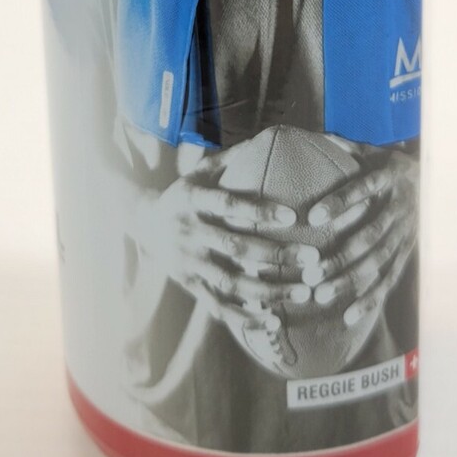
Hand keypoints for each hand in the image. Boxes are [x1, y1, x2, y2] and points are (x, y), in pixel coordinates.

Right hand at [142, 142, 318, 338]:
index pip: (228, 205)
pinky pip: (218, 305)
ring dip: (268, 290)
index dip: (259, 212)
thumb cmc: (185, 192)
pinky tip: (275, 320)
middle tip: (313, 258)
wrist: (143, 223)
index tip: (294, 216)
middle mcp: (188, 233)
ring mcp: (188, 263)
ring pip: (230, 282)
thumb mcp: (200, 171)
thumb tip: (272, 136)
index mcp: (191, 200)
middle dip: (276, 255)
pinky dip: (245, 316)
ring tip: (303, 292)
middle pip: (235, 248)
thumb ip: (232, 158)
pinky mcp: (189, 285)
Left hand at [305, 144, 418, 329]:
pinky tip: (348, 317)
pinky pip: (389, 280)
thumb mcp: (373, 151)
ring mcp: (406, 234)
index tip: (312, 216)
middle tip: (310, 272)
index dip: (340, 202)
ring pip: (378, 263)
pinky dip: (370, 300)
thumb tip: (317, 136)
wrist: (432, 179)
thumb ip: (346, 147)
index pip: (364, 188)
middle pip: (370, 236)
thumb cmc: (388, 165)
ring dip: (350, 281)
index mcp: (390, 176)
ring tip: (320, 295)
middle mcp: (400, 207)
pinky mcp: (407, 254)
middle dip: (341, 256)